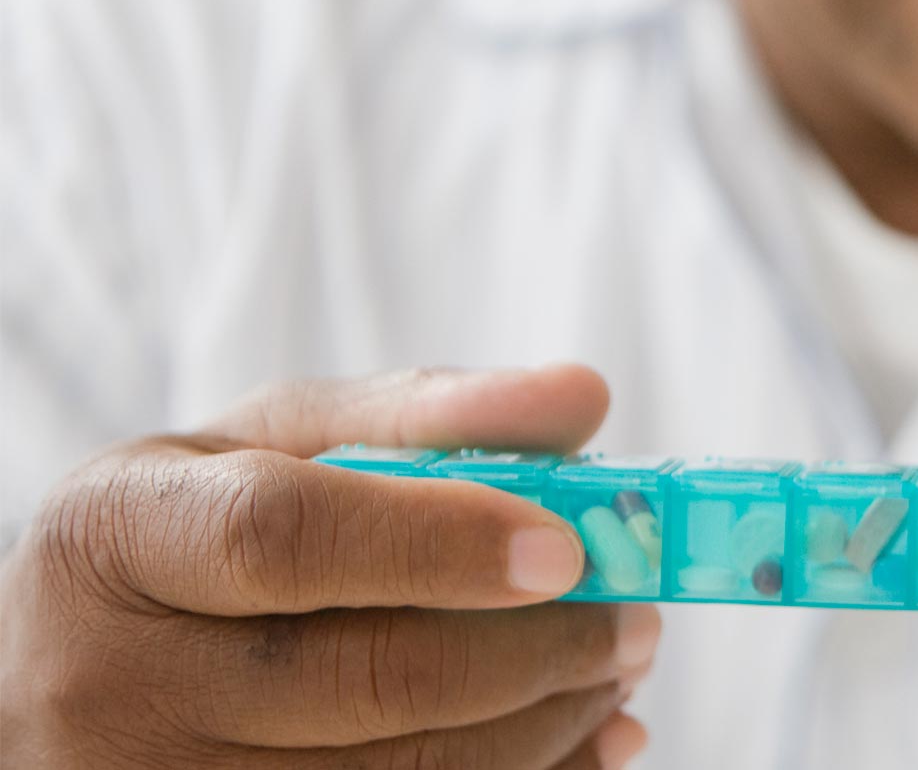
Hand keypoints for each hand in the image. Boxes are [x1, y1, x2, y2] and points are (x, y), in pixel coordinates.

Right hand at [0, 366, 657, 768]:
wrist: (68, 678)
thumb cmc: (189, 538)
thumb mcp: (268, 446)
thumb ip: (420, 416)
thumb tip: (581, 395)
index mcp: (119, 538)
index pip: (284, 539)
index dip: (438, 543)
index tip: (568, 549)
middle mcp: (112, 680)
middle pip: (360, 676)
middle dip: (534, 651)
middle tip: (635, 619)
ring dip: (541, 727)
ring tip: (615, 670)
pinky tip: (578, 742)